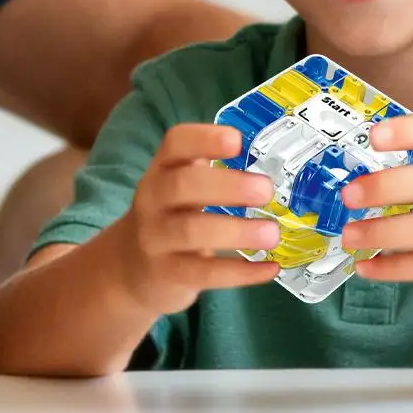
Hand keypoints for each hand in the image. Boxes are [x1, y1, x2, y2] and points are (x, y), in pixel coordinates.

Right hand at [99, 124, 281, 318]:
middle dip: (227, 186)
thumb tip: (280, 166)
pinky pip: (204, 273)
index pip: (175, 143)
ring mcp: (156, 238)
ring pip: (192, 231)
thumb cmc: (171, 216)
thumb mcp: (181, 187)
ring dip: (236, 232)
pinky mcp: (167, 273)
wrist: (131, 267)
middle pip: (182, 185)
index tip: (237, 141)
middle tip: (266, 190)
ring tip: (272, 234)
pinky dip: (240, 272)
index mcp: (162, 169)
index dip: (205, 139)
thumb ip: (215, 173)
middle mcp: (153, 198)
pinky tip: (270, 268)